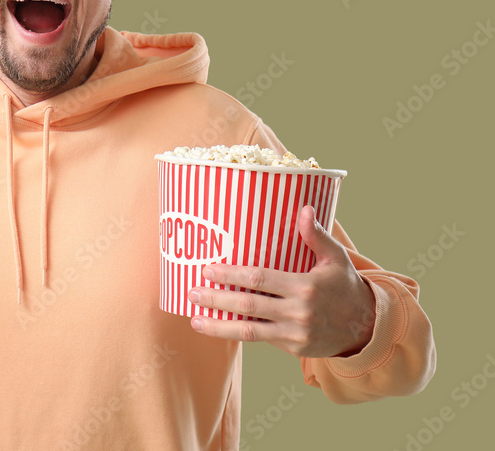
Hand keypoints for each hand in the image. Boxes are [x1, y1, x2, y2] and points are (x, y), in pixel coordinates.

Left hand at [187, 206, 376, 357]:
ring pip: (249, 331)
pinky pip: (260, 339)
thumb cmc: (345, 286)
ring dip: (219, 326)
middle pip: (248, 305)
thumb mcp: (335, 259)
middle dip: (216, 299)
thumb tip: (304, 208)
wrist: (367, 328)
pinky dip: (236, 333)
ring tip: (195, 319)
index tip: (207, 269)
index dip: (231, 275)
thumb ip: (317, 235)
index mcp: (305, 286)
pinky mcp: (292, 348)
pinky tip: (217, 327)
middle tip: (191, 291)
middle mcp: (298, 312)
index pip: (259, 279)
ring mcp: (294, 334)